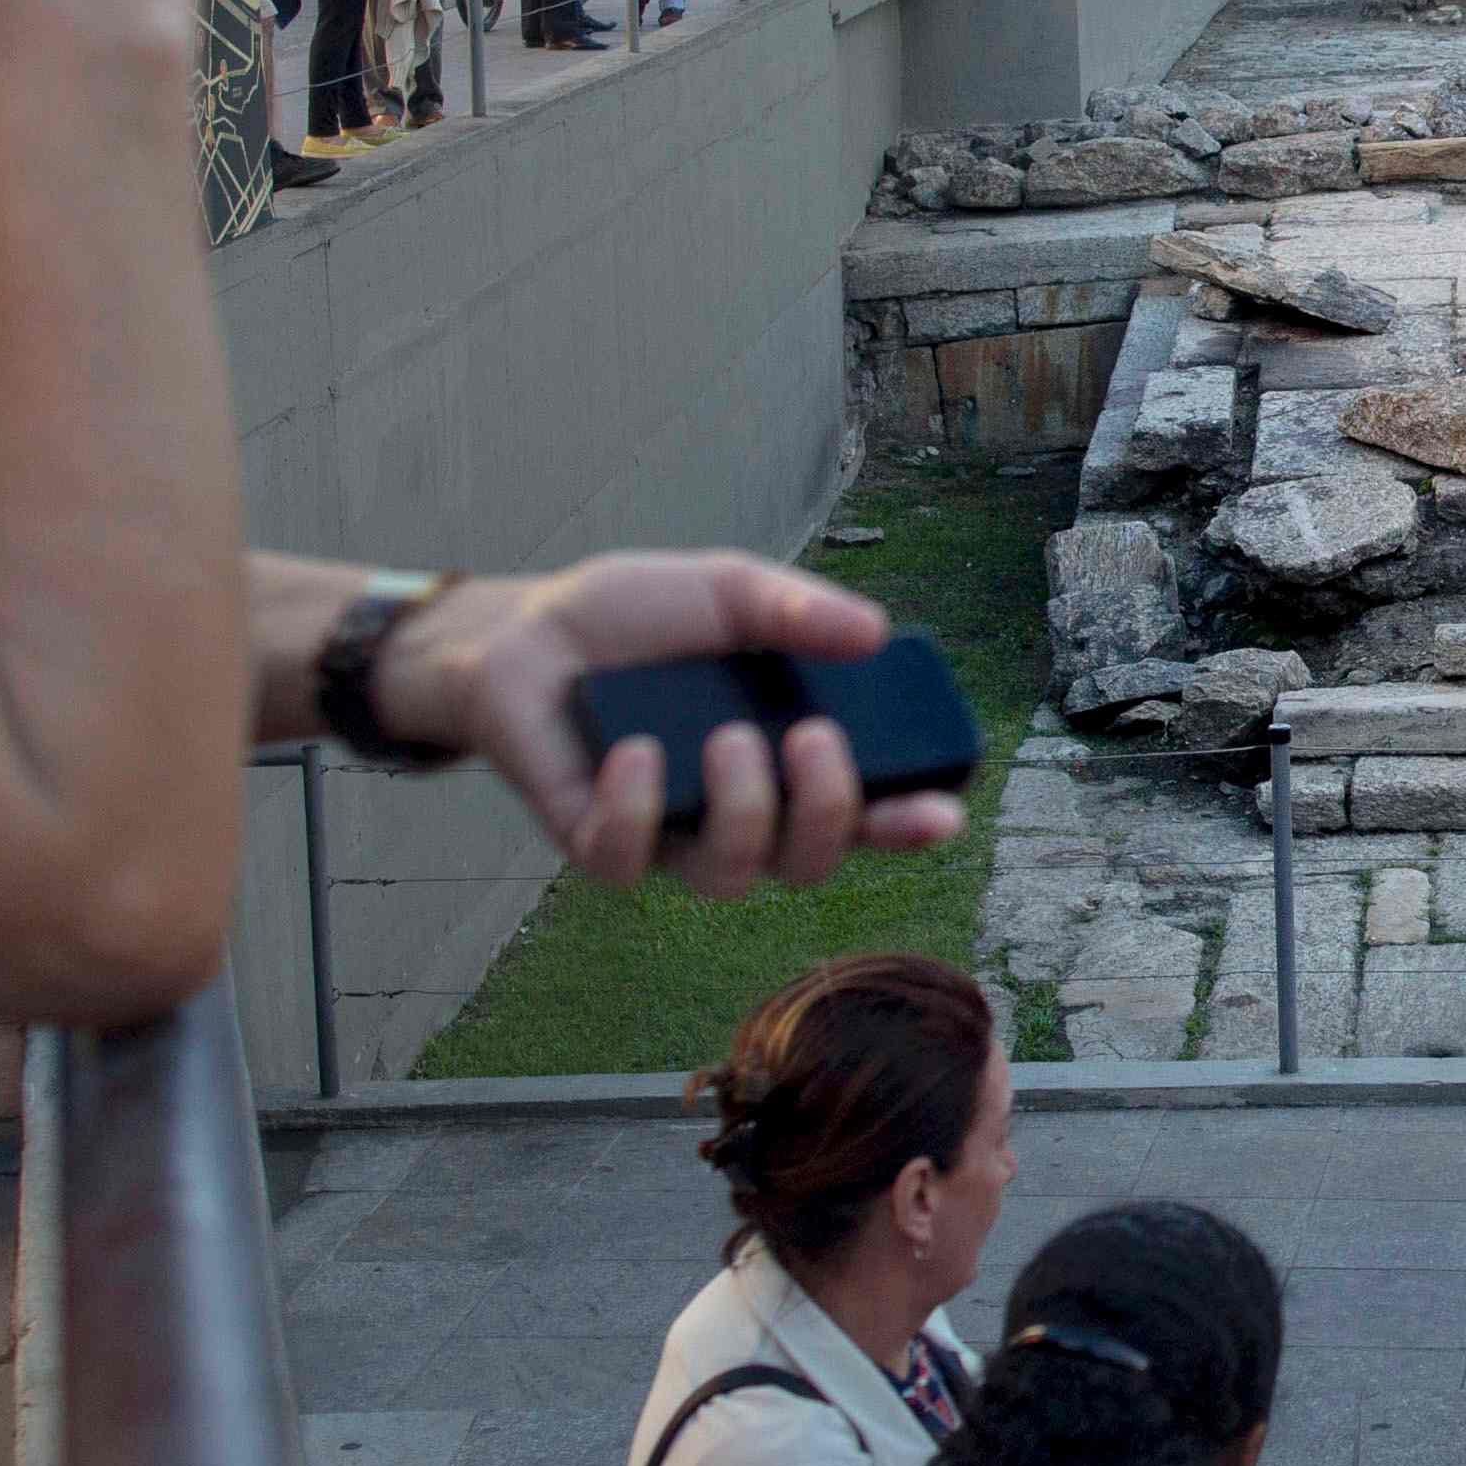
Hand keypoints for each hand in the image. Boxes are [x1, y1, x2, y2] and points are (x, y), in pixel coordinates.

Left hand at [379, 553, 968, 890]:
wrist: (523, 629)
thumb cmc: (634, 617)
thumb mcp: (725, 589)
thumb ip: (796, 609)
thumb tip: (874, 633)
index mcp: (784, 758)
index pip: (863, 813)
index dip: (909, 825)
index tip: (942, 811)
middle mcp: (736, 810)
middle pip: (808, 863)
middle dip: (827, 813)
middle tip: (810, 738)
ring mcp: (667, 835)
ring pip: (730, 877)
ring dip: (743, 813)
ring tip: (723, 738)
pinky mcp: (597, 843)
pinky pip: (629, 863)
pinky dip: (639, 808)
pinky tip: (636, 749)